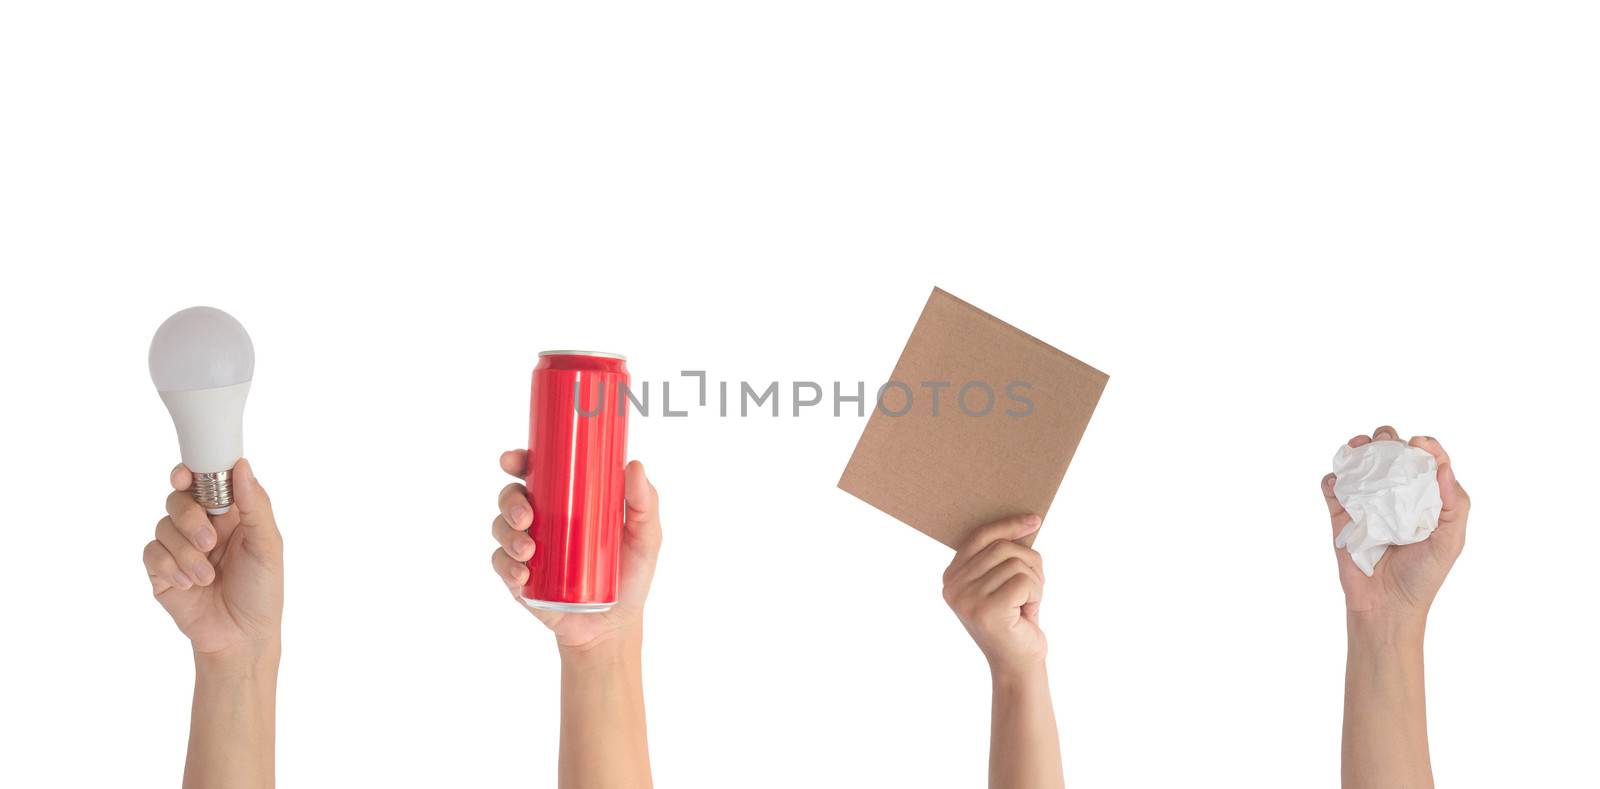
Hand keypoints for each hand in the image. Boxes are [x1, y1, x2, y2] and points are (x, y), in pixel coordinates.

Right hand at [142, 459, 283, 658]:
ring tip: (207, 577)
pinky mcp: (161, 571)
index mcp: (230, 515)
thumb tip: (242, 466)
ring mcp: (179, 548)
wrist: (241, 637)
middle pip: (177, 500)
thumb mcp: (268, 545)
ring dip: (185, 553)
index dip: (190, 473)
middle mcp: (202, 526)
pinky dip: (170, 568)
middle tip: (209, 542)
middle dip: (190, 519)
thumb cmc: (261, 591)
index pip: (204, 482)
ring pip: (163, 527)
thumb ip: (255, 504)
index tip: (184, 476)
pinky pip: (152, 554)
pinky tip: (190, 585)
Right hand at [491, 451, 661, 652]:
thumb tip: (634, 465)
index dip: (520, 461)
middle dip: (510, 501)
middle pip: (511, 497)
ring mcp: (529, 549)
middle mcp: (543, 521)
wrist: (615, 626)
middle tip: (527, 516)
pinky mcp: (519, 579)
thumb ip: (644, 502)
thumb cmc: (630, 575)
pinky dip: (506, 566)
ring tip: (528, 551)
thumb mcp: (645, 537)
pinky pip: (500, 565)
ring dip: (508, 535)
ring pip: (501, 528)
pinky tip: (522, 573)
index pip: (538, 472)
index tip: (514, 460)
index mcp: (567, 502)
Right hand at [942, 514, 1046, 675]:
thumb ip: (1002, 556)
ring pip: (1016, 563)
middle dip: (1029, 564)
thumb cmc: (1015, 621)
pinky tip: (1027, 613)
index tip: (1034, 520)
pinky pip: (1024, 581)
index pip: (980, 537)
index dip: (1008, 525)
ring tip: (1026, 604)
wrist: (1018, 665)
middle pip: (1002, 548)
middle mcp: (952, 587)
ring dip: (1034, 582)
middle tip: (1031, 590)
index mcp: (951, 577)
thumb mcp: (1002, 583)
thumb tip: (1026, 521)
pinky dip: (1036, 595)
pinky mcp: (987, 611)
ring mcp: (967, 599)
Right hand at [1322, 426, 1469, 626]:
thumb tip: (1443, 465)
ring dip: (1357, 449)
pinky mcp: (1341, 516)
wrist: (1386, 606)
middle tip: (1386, 441)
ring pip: (1358, 465)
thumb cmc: (1423, 576)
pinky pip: (1333, 489)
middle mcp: (1395, 496)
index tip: (1419, 443)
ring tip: (1360, 446)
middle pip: (1389, 455)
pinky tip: (1339, 479)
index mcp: (1424, 499)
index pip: (1426, 462)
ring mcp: (1366, 504)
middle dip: (1387, 439)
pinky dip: (1333, 478)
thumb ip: (1454, 504)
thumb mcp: (1450, 541)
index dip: (1424, 446)